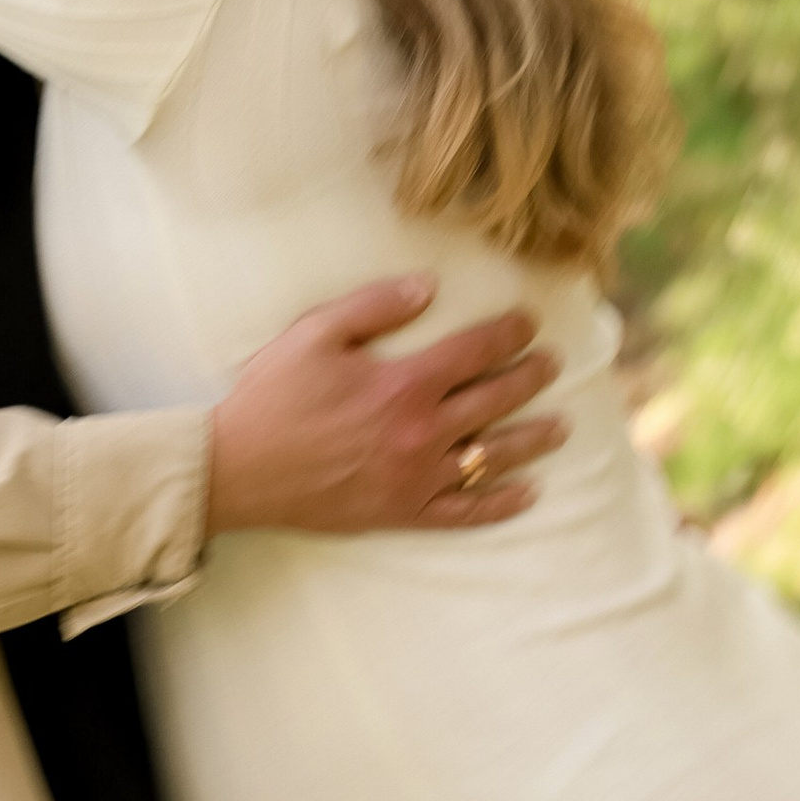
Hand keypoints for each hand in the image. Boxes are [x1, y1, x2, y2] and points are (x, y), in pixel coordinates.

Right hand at [205, 279, 565, 538]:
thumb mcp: (314, 334)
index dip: (509, 334)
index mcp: (403, 384)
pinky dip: (501, 504)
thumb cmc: (272, 396)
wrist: (238, 470)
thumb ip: (373, 306)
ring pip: (492, 457)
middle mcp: (421, 432)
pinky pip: (465, 512)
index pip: (475, 352)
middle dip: (530, 378)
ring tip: (561, 427)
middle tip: (553, 365)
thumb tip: (427, 287)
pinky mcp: (402, 512)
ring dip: (532, 440)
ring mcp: (416, 478)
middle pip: (495, 401)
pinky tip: (528, 494)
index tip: (530, 323)